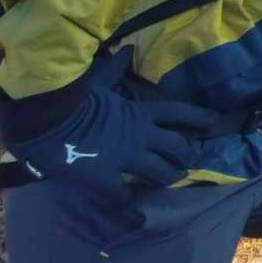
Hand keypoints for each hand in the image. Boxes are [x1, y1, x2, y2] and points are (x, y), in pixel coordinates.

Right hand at [7, 88, 218, 204]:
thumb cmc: (71, 95)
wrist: (47, 117)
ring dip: (169, 176)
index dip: (197, 116)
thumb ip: (115, 68)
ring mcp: (125, 157)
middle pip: (175, 145)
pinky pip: (124, 195)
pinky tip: (137, 212)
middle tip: (192, 161)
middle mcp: (139, 135)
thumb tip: (126, 50)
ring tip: (174, 180)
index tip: (214, 120)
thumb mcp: (98, 79)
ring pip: (159, 171)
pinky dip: (130, 205)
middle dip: (186, 154)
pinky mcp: (105, 177)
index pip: (177, 111)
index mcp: (138, 112)